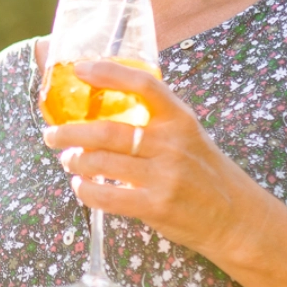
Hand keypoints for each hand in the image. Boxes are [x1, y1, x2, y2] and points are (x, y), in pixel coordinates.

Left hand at [39, 58, 263, 262]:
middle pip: (107, 130)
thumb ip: (155, 123)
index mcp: (180, 119)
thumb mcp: (188, 137)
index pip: (143, 84)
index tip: (80, 69)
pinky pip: (107, 196)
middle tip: (51, 135)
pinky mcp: (157, 205)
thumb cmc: (203, 173)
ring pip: (101, 162)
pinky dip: (85, 191)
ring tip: (67, 161)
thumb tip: (102, 111)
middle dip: (69, 132)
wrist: (235, 217)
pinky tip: (81, 186)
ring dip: (74, 161)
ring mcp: (165, 175)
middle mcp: (172, 143)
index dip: (108, 73)